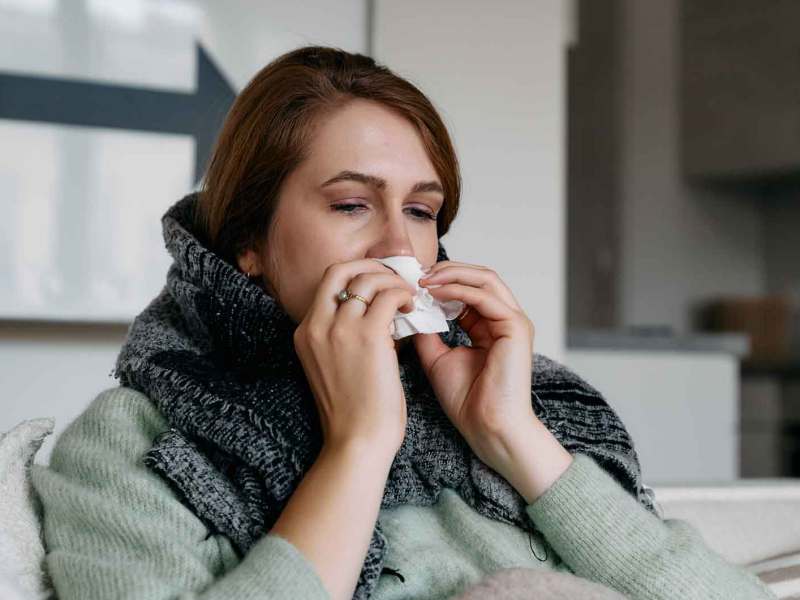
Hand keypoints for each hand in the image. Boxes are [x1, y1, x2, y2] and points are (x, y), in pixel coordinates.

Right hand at [293, 259, 416, 457]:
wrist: (356, 442)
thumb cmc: (354, 413)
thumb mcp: (334, 367)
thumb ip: (344, 338)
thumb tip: (376, 314)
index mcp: (305, 333)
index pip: (328, 283)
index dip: (356, 274)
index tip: (378, 281)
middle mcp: (316, 325)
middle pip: (341, 270)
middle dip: (371, 266)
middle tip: (395, 279)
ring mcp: (340, 329)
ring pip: (368, 279)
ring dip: (393, 282)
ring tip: (409, 298)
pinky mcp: (367, 336)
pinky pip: (389, 296)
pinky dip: (404, 296)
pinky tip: (413, 309)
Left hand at [413, 260, 571, 500]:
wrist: (487, 427)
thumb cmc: (467, 401)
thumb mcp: (436, 358)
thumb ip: (428, 332)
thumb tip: (409, 309)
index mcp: (489, 325)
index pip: (468, 288)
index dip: (440, 281)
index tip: (410, 281)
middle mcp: (504, 319)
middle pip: (479, 276)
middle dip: (446, 270)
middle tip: (416, 273)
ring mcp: (513, 321)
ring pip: (485, 278)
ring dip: (451, 274)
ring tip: (423, 279)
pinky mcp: (515, 327)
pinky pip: (484, 296)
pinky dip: (457, 290)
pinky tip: (434, 293)